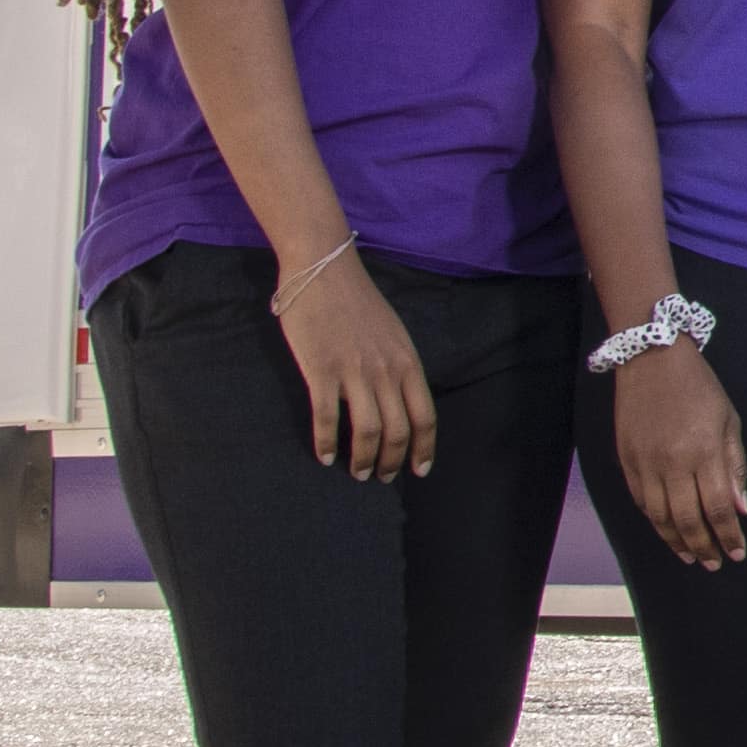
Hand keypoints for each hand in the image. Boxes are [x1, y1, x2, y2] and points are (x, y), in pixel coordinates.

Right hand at [274, 244, 433, 478]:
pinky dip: (326, 443)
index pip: (425, 416)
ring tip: (356, 472)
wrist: (324, 269)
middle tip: (380, 477)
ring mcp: (353, 372)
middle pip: (397, 431)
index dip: (424, 449)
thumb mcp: (393, 334)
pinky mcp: (321, 371)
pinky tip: (325, 455)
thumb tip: (400, 401)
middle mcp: (385, 371)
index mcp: (407, 362)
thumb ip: (399, 366)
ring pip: (365, 431)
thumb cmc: (358, 302)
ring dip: (362, 459)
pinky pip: (326, 418)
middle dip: (391, 462)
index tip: (419, 471)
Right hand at [606, 336, 746, 569]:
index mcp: (703, 452)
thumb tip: (741, 509)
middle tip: (714, 563)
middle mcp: (672, 463)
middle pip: (687, 520)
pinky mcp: (626, 460)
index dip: (729, 536)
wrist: (650, 357)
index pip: (717, 508)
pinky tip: (667, 530)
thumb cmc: (698, 387)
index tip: (737, 553)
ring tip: (691, 556)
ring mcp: (645, 463)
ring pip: (659, 517)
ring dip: (676, 541)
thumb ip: (734, 467)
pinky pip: (640, 501)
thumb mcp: (728, 420)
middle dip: (704, 546)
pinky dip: (654, 521)